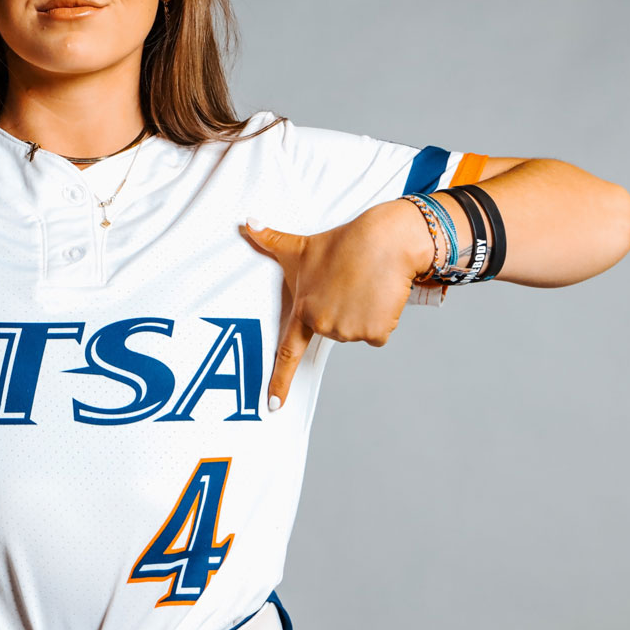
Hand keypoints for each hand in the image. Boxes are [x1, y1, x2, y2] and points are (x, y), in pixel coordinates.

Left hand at [244, 201, 429, 411]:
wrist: (384, 240)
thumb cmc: (342, 242)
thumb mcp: (301, 245)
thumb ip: (270, 239)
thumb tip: (246, 222)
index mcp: (303, 311)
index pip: (287, 352)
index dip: (278, 381)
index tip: (271, 408)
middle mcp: (323, 325)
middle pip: (334, 331)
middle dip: (341, 311)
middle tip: (347, 286)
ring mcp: (348, 331)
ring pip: (358, 332)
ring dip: (362, 313)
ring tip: (363, 286)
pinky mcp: (374, 332)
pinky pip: (378, 333)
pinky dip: (382, 318)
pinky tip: (379, 296)